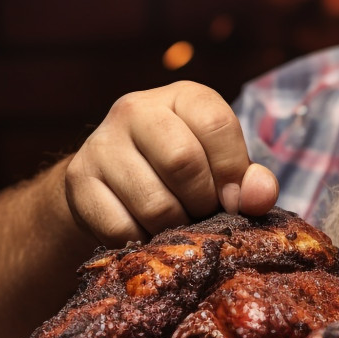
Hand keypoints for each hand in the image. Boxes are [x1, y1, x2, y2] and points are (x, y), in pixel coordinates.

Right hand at [64, 81, 279, 245]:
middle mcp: (136, 109)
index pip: (217, 123)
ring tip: (176, 224)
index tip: (234, 200)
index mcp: (182, 96)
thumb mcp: (221, 166)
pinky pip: (120, 227)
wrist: (114, 183)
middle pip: (182, 162)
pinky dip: (142, 241)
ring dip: (174, 228)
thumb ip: (249, 180)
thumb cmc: (184, 173)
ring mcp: (101, 142)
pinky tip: (146, 232)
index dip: (233, 171)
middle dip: (202, 202)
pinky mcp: (78, 179)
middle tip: (202, 214)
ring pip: (153, 203)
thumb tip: (260, 197)